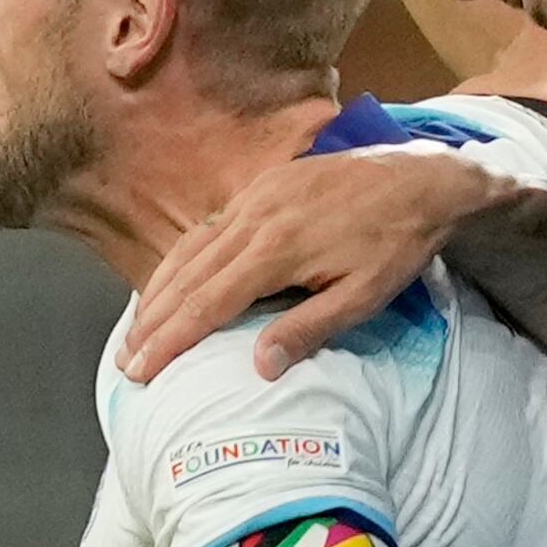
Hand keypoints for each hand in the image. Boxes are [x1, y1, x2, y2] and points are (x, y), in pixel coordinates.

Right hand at [117, 145, 496, 383]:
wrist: (419, 177)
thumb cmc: (396, 244)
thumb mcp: (364, 295)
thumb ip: (309, 328)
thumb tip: (259, 366)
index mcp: (277, 250)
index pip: (208, 303)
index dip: (171, 339)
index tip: (142, 369)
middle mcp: (254, 218)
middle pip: (188, 276)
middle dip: (153, 321)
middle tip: (126, 359)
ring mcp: (255, 197)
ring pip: (191, 247)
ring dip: (159, 290)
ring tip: (137, 327)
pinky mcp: (263, 185)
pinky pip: (208, 226)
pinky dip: (181, 257)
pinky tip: (171, 278)